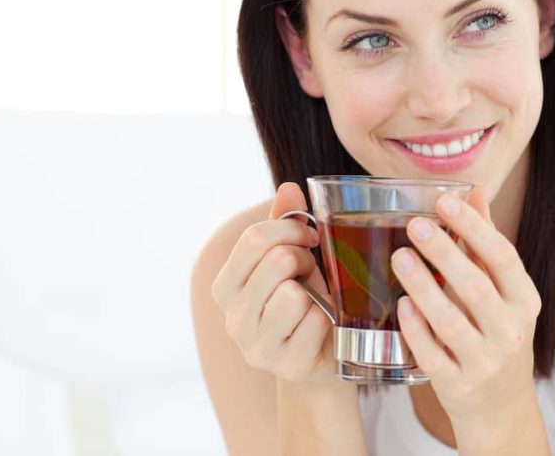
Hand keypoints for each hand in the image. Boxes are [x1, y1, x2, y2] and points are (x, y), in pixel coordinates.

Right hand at [210, 182, 336, 385]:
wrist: (321, 355)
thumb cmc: (305, 298)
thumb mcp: (291, 259)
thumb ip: (284, 224)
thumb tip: (288, 188)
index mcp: (225, 286)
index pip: (254, 239)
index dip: (290, 230)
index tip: (309, 237)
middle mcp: (232, 318)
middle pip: (278, 262)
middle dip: (305, 259)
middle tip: (312, 272)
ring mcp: (256, 347)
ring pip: (294, 295)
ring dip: (317, 292)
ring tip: (316, 301)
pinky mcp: (287, 366)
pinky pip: (316, 322)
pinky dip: (328, 319)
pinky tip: (322, 327)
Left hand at [391, 188, 542, 430]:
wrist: (501, 408)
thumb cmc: (497, 335)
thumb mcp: (503, 293)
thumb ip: (485, 244)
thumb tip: (473, 193)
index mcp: (525, 302)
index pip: (504, 259)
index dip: (475, 228)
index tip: (446, 202)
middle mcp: (510, 332)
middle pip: (476, 288)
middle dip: (444, 253)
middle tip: (415, 225)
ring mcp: (485, 362)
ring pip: (451, 322)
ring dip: (423, 287)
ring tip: (400, 257)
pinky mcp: (458, 385)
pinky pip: (432, 355)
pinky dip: (417, 329)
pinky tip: (402, 305)